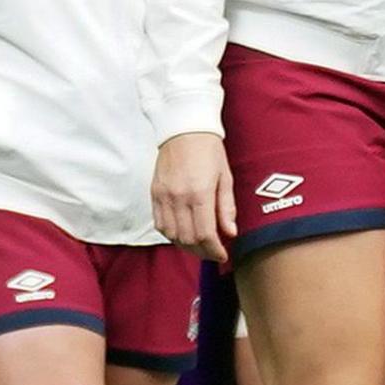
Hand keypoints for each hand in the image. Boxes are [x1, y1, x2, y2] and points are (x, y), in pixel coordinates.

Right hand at [152, 132, 238, 264]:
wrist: (184, 130)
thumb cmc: (209, 150)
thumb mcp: (225, 177)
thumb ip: (226, 207)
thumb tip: (230, 232)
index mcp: (199, 193)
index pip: (204, 234)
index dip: (214, 250)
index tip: (222, 255)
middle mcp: (178, 197)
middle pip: (187, 239)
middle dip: (202, 252)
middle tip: (213, 253)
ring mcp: (163, 196)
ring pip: (172, 235)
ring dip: (186, 246)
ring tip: (200, 246)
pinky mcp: (154, 194)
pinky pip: (160, 224)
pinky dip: (172, 234)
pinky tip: (184, 234)